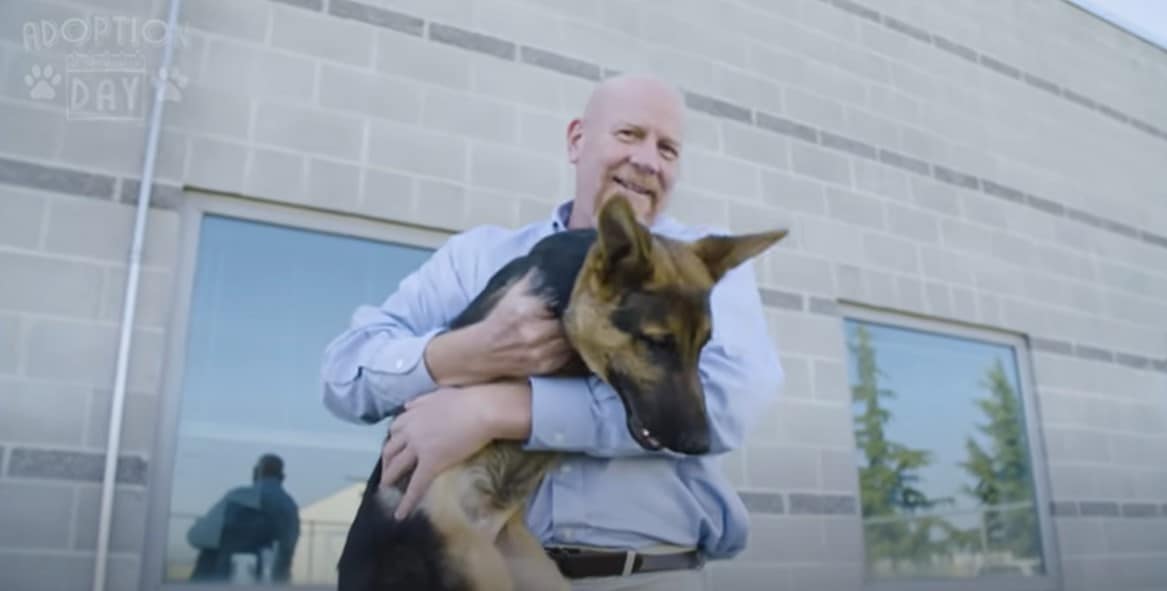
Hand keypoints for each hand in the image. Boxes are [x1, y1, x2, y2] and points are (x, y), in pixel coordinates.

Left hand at [380, 380, 532, 518]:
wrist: (481, 409)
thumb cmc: (467, 399)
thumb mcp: (438, 394)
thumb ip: (420, 400)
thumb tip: (407, 405)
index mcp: (413, 414)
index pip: (395, 428)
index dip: (394, 439)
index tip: (396, 446)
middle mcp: (410, 431)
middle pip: (389, 449)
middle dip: (386, 461)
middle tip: (387, 471)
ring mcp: (419, 448)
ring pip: (397, 466)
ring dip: (389, 478)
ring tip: (387, 489)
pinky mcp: (431, 463)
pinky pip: (416, 485)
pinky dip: (406, 501)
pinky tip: (400, 514)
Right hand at [424, 272, 573, 384]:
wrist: (481, 352)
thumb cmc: (500, 319)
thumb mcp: (512, 293)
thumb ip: (534, 279)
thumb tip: (555, 264)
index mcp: (526, 310)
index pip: (562, 303)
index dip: (574, 299)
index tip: (581, 295)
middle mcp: (533, 333)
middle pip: (570, 323)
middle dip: (577, 316)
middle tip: (585, 310)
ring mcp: (539, 353)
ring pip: (572, 340)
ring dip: (577, 333)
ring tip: (579, 324)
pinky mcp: (543, 367)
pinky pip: (568, 355)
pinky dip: (571, 347)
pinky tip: (570, 339)